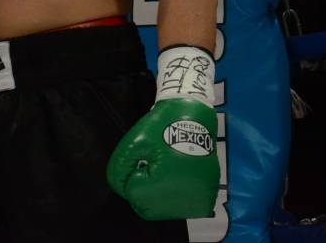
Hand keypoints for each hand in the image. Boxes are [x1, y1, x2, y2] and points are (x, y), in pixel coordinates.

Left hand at [106, 46, 219, 219]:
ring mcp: (199, 201)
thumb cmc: (161, 126)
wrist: (194, 114)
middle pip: (147, 208)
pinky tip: (174, 177)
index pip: (133, 194)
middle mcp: (185, 200)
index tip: (143, 158)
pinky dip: (172, 196)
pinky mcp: (206, 199)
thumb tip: (120, 188)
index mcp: (166, 186)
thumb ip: (119, 169)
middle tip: (150, 165)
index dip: (132, 174)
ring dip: (157, 195)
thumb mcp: (133, 143)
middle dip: (142, 189)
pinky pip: (180, 207)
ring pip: (162, 210)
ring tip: (163, 170)